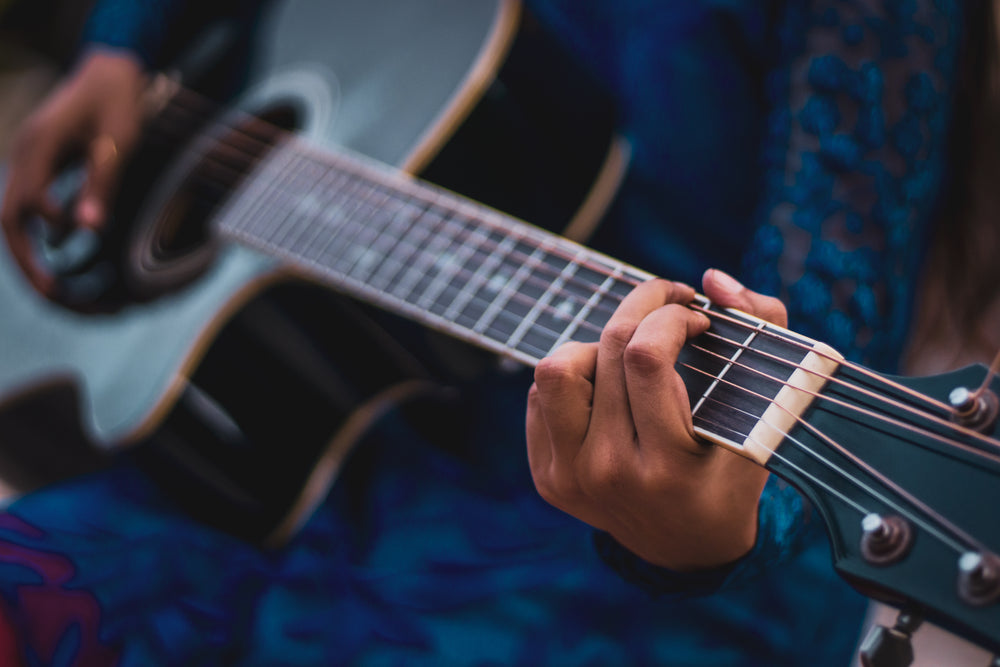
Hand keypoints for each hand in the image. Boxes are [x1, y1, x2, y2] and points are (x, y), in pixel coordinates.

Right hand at [1, 50, 146, 295]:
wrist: (109, 70)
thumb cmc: (119, 101)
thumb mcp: (119, 140)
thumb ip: (101, 181)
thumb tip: (87, 230)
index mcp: (40, 144)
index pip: (27, 199)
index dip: (44, 230)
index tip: (72, 248)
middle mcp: (24, 154)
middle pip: (10, 217)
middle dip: (26, 260)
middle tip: (52, 294)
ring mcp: (27, 161)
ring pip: (15, 216)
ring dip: (30, 253)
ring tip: (55, 289)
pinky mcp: (39, 167)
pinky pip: (30, 207)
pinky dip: (40, 234)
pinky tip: (62, 258)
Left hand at [526, 269, 787, 570]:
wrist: (686, 548)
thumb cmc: (730, 472)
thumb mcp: (767, 414)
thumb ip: (763, 332)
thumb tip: (712, 279)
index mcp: (665, 465)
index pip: (644, 357)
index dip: (671, 316)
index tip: (698, 318)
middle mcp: (608, 473)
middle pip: (606, 349)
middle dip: (643, 307)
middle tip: (670, 305)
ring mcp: (569, 476)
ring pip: (556, 369)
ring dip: (596, 345)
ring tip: (630, 356)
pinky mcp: (546, 474)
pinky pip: (542, 394)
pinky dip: (577, 375)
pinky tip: (609, 388)